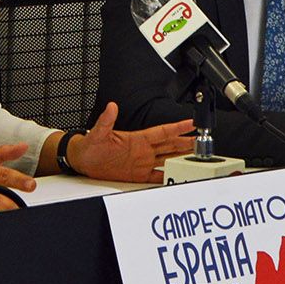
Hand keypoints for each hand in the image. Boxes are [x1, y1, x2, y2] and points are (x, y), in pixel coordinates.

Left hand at [66, 103, 194, 183]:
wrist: (83, 160)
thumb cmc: (90, 145)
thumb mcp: (98, 132)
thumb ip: (106, 120)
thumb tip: (111, 107)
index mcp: (137, 139)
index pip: (162, 131)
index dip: (177, 127)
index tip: (191, 123)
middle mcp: (143, 150)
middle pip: (170, 145)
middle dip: (186, 143)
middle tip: (201, 141)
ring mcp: (142, 162)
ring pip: (167, 159)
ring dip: (181, 158)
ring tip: (196, 157)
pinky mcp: (138, 175)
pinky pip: (156, 176)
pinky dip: (167, 177)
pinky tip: (177, 177)